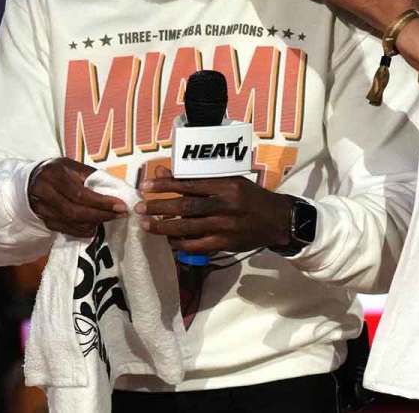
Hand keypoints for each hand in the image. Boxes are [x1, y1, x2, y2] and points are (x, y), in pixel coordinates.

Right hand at [27, 158, 126, 236]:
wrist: (32, 178)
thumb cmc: (59, 171)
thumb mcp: (73, 166)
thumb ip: (92, 176)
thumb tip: (116, 189)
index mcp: (55, 174)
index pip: (80, 194)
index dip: (102, 202)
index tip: (120, 205)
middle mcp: (44, 192)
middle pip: (74, 211)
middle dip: (101, 215)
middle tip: (120, 214)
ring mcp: (41, 208)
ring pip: (70, 222)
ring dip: (94, 223)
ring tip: (110, 218)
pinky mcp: (42, 219)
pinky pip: (64, 229)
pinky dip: (82, 230)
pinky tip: (94, 227)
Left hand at [136, 166, 292, 253]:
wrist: (278, 220)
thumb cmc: (251, 197)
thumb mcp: (230, 182)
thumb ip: (199, 180)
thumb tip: (165, 173)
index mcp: (227, 185)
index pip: (191, 183)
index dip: (166, 184)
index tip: (147, 185)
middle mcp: (226, 205)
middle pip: (186, 206)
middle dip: (159, 207)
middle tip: (140, 208)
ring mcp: (225, 226)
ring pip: (187, 227)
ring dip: (163, 226)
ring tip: (146, 225)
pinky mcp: (226, 243)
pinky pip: (196, 245)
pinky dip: (179, 244)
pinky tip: (169, 240)